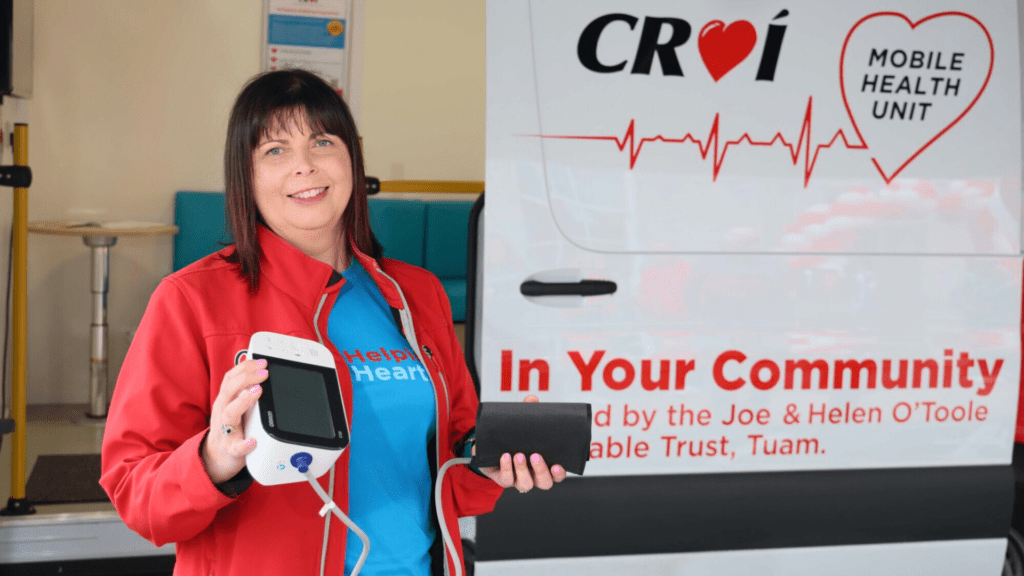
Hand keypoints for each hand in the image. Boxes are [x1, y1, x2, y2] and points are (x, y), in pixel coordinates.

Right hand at [200, 357, 267, 483]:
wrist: (216, 456)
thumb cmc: (228, 427)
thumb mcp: (231, 405)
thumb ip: (241, 389)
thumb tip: (254, 367)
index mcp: (225, 401)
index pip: (230, 378)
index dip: (245, 368)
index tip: (262, 363)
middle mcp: (222, 412)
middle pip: (229, 391)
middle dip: (246, 379)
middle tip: (264, 374)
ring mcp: (225, 430)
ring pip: (230, 414)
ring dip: (243, 401)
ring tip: (257, 392)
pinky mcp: (230, 449)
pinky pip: (236, 447)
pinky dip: (244, 444)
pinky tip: (253, 440)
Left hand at [477, 395, 567, 492]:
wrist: (488, 446)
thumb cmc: (512, 438)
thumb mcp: (521, 425)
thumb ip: (528, 413)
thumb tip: (532, 399)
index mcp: (544, 465)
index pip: (557, 475)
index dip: (559, 473)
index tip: (558, 465)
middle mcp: (533, 475)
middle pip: (545, 483)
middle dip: (541, 470)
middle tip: (534, 455)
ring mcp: (518, 479)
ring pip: (526, 484)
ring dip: (523, 470)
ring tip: (518, 454)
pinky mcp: (503, 479)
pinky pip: (507, 479)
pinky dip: (506, 468)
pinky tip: (505, 456)